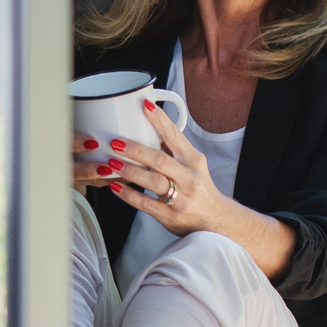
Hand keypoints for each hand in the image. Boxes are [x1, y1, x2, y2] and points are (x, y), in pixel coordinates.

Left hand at [82, 100, 296, 279]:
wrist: (215, 220)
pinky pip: (146, 204)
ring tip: (111, 163)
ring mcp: (180, 198)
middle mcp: (189, 178)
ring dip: (130, 172)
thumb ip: (173, 149)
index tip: (145, 105)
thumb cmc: (199, 188)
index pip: (176, 136)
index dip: (160, 120)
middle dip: (137, 150)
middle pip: (161, 160)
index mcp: (193, 161)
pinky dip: (129, 195)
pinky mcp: (170, 216)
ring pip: (153, 181)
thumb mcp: (193, 165)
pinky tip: (115, 187)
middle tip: (116, 141)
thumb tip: (150, 125)